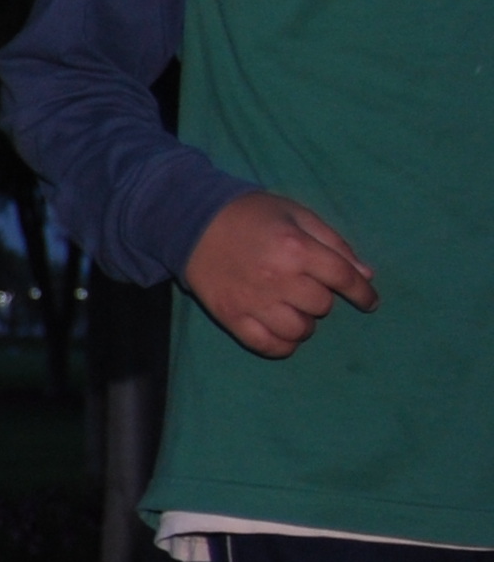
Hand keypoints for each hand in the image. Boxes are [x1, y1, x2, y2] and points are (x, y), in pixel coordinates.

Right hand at [182, 190, 376, 357]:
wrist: (192, 224)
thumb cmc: (252, 216)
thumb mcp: (297, 215)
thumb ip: (334, 243)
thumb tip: (365, 275)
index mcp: (296, 248)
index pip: (343, 278)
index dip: (362, 293)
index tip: (370, 302)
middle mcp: (278, 278)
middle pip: (322, 305)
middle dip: (322, 299)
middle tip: (308, 288)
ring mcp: (253, 301)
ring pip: (299, 330)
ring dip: (304, 323)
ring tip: (295, 310)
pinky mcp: (231, 317)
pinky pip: (268, 345)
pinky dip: (283, 345)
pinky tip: (283, 333)